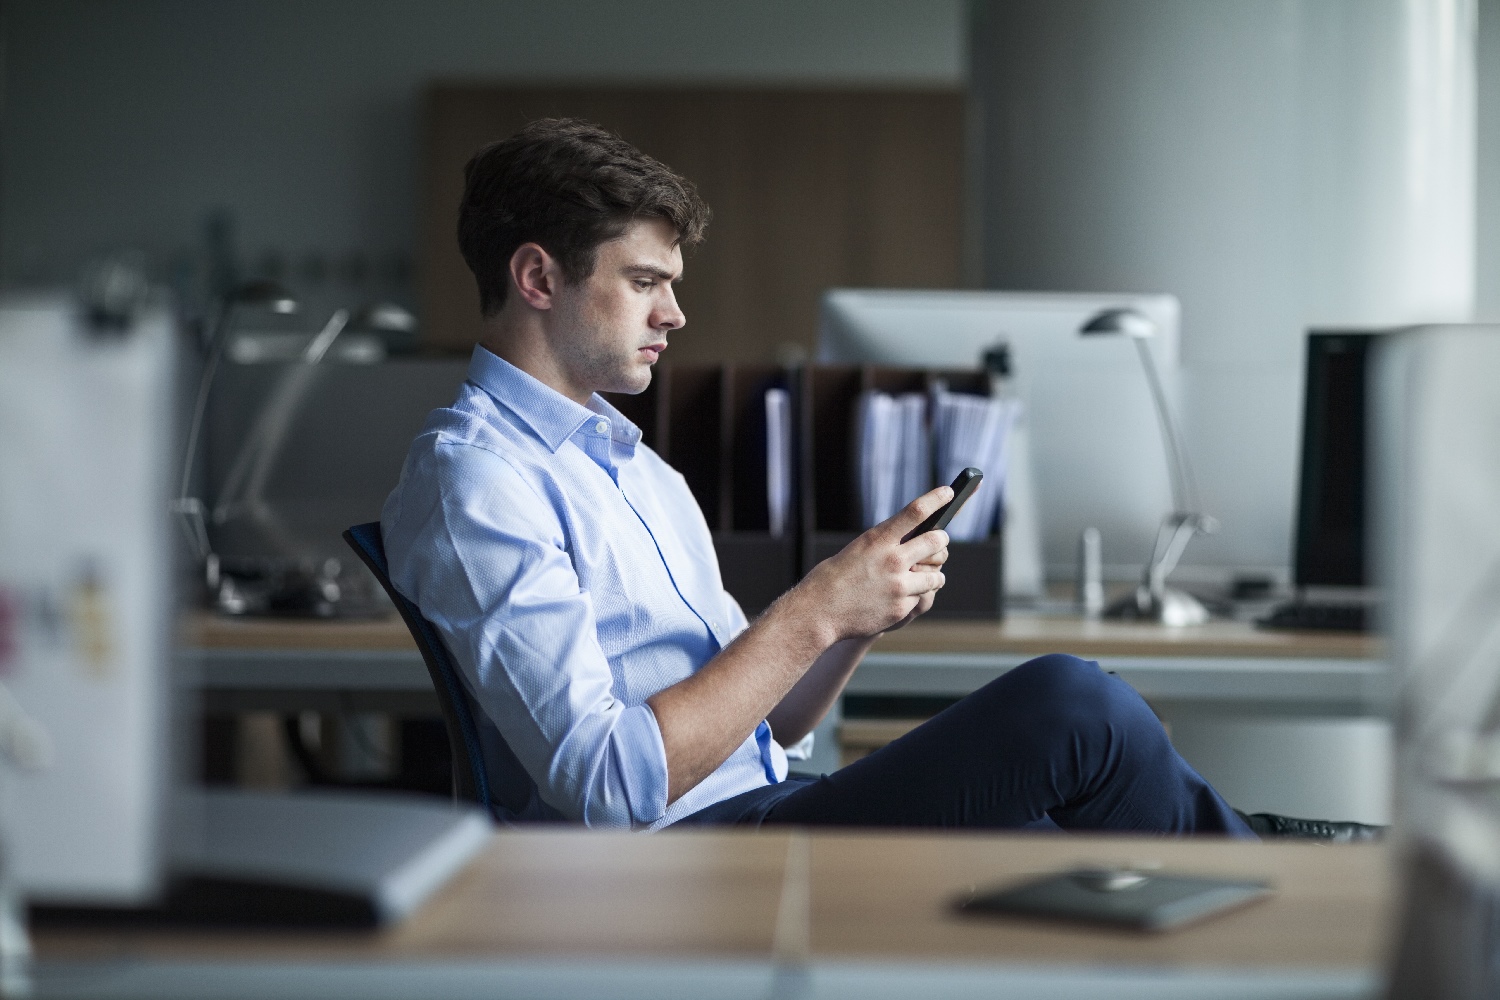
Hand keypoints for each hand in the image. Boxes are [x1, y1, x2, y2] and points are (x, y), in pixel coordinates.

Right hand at [792, 486, 951, 641]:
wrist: (819, 612)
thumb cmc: (835, 577)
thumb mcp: (858, 550)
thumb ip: (886, 544)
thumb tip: (916, 539)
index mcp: (878, 540)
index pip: (916, 512)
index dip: (936, 499)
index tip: (948, 492)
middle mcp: (893, 560)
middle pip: (936, 541)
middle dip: (941, 540)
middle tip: (940, 541)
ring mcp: (899, 586)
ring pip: (937, 575)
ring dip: (934, 574)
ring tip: (926, 575)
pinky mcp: (902, 608)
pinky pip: (921, 598)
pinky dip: (914, 597)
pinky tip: (900, 597)